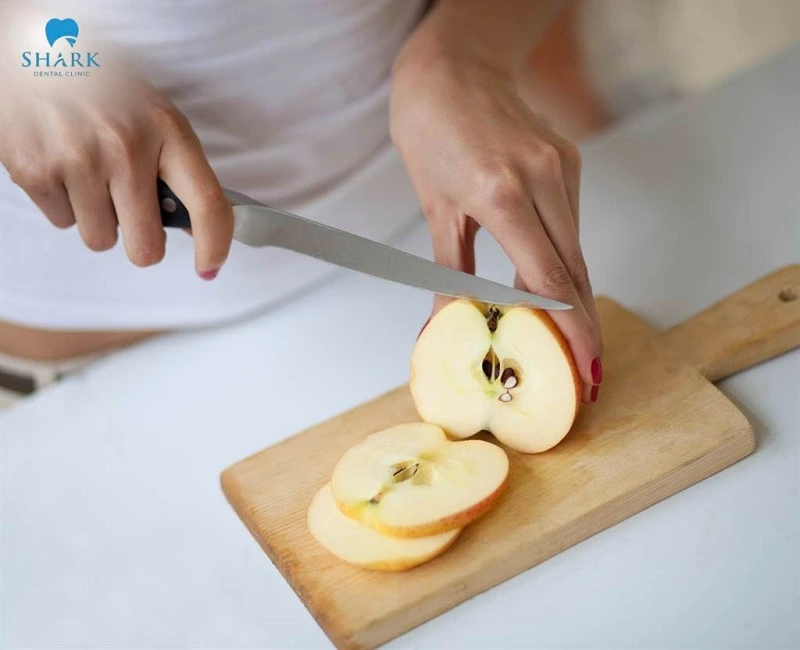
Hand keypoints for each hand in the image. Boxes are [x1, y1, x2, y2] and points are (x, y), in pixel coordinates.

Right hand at [0, 73, 231, 278]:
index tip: (210, 266)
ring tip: (91, 175)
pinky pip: (62, 222)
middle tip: (135, 218)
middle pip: (146, 247)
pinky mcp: (34, 170)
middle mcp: (125, 147)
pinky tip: (64, 166)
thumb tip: (190, 226)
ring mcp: (77, 160)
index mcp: (166, 131)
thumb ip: (175, 167)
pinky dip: (65, 204)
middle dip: (143, 243)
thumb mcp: (154, 114)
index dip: (214, 246)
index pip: (207, 205)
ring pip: (100, 239)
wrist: (36, 51)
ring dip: (99, 219)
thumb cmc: (102, 86)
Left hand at [390, 40, 602, 403]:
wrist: (452, 67)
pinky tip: (555, 286)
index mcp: (502, 192)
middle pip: (575, 270)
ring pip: (577, 250)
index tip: (584, 367)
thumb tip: (450, 321)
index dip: (570, 328)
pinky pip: (571, 224)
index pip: (548, 278)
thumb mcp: (435, 206)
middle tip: (587, 371)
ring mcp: (562, 167)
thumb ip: (451, 270)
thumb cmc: (431, 129)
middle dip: (583, 326)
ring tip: (569, 340)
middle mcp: (542, 178)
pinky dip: (565, 260)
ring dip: (575, 298)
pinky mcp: (569, 162)